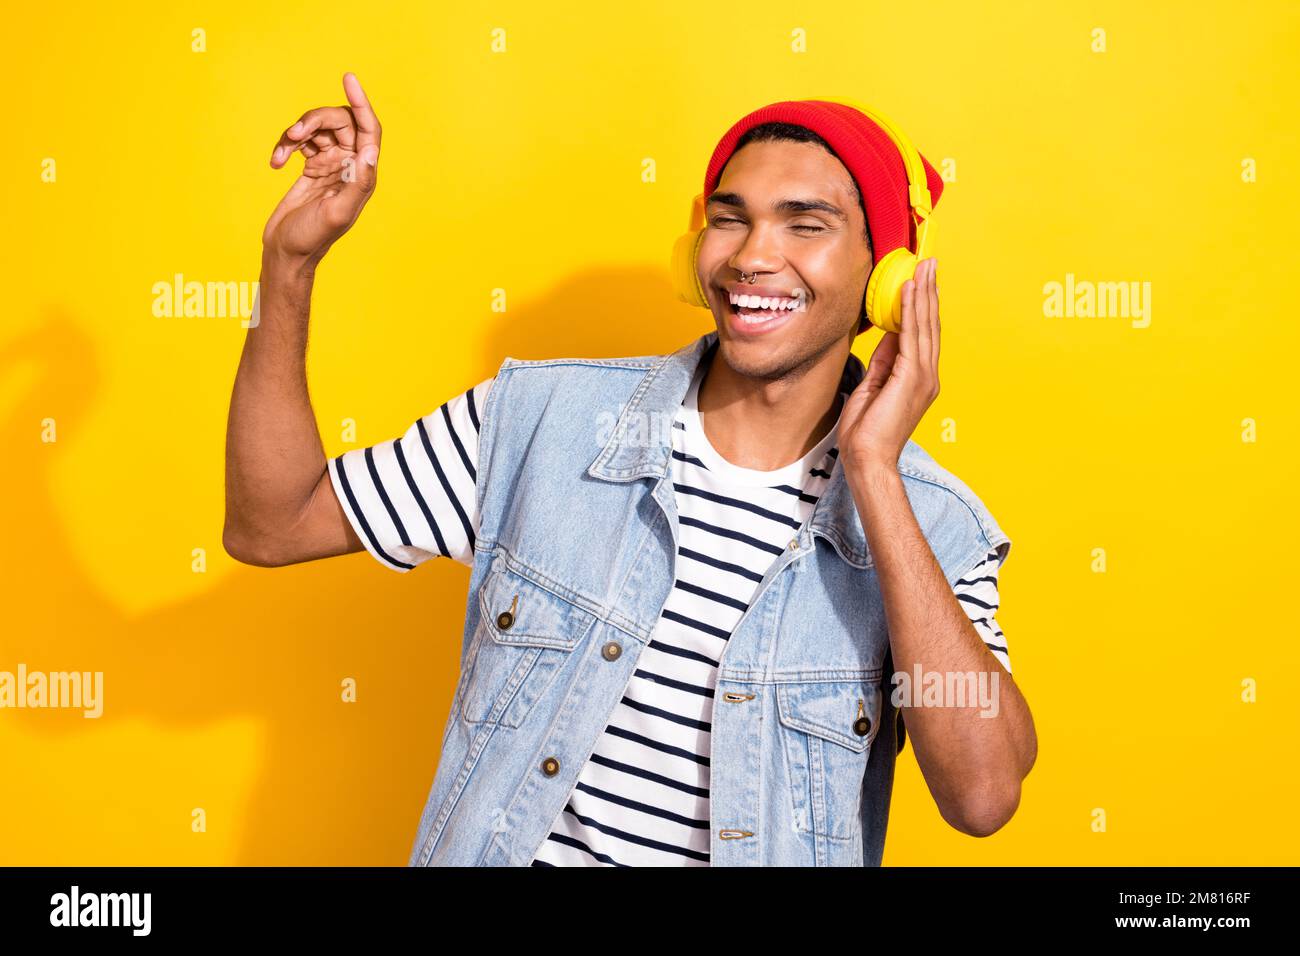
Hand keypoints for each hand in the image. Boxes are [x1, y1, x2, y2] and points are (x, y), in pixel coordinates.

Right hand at [261, 72, 381, 268]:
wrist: (287, 252)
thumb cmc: (313, 238)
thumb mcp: (338, 212)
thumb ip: (356, 183)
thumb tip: (370, 153)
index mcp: (363, 174)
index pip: (368, 128)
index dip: (361, 102)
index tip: (348, 78)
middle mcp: (351, 166)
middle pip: (339, 121)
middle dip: (315, 120)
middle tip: (295, 133)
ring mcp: (331, 164)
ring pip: (318, 128)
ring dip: (297, 132)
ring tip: (282, 151)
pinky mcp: (312, 166)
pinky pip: (301, 141)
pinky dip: (286, 145)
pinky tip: (276, 162)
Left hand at [839, 257, 939, 475]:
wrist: (868, 459)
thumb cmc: (866, 432)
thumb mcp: (873, 388)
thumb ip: (883, 363)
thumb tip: (887, 337)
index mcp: (918, 379)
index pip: (923, 334)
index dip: (923, 305)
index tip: (922, 280)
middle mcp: (927, 375)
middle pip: (929, 325)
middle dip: (929, 292)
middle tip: (929, 263)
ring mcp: (923, 377)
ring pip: (924, 326)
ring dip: (923, 294)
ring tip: (923, 268)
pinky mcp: (911, 378)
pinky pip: (911, 336)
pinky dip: (910, 311)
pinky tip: (909, 291)